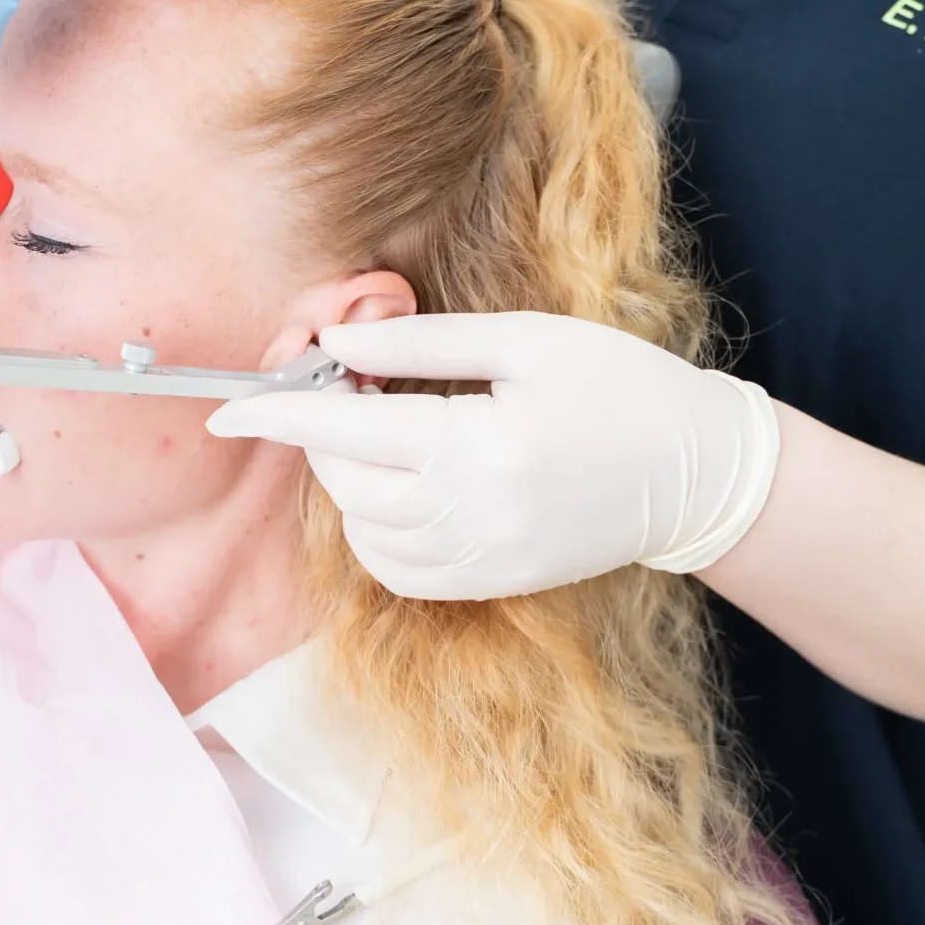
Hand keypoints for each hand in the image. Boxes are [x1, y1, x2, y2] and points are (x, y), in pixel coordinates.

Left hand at [206, 312, 780, 600]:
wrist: (697, 469)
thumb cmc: (617, 385)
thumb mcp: (525, 339)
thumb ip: (421, 345)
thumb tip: (334, 341)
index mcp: (479, 449)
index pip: (345, 433)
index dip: (278, 415)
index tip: (227, 406)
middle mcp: (473, 519)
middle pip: (347, 483)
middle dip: (328, 434)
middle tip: (362, 383)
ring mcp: (482, 563)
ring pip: (365, 532)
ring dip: (353, 481)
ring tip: (395, 430)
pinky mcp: (493, 584)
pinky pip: (400, 570)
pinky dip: (380, 528)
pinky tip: (409, 485)